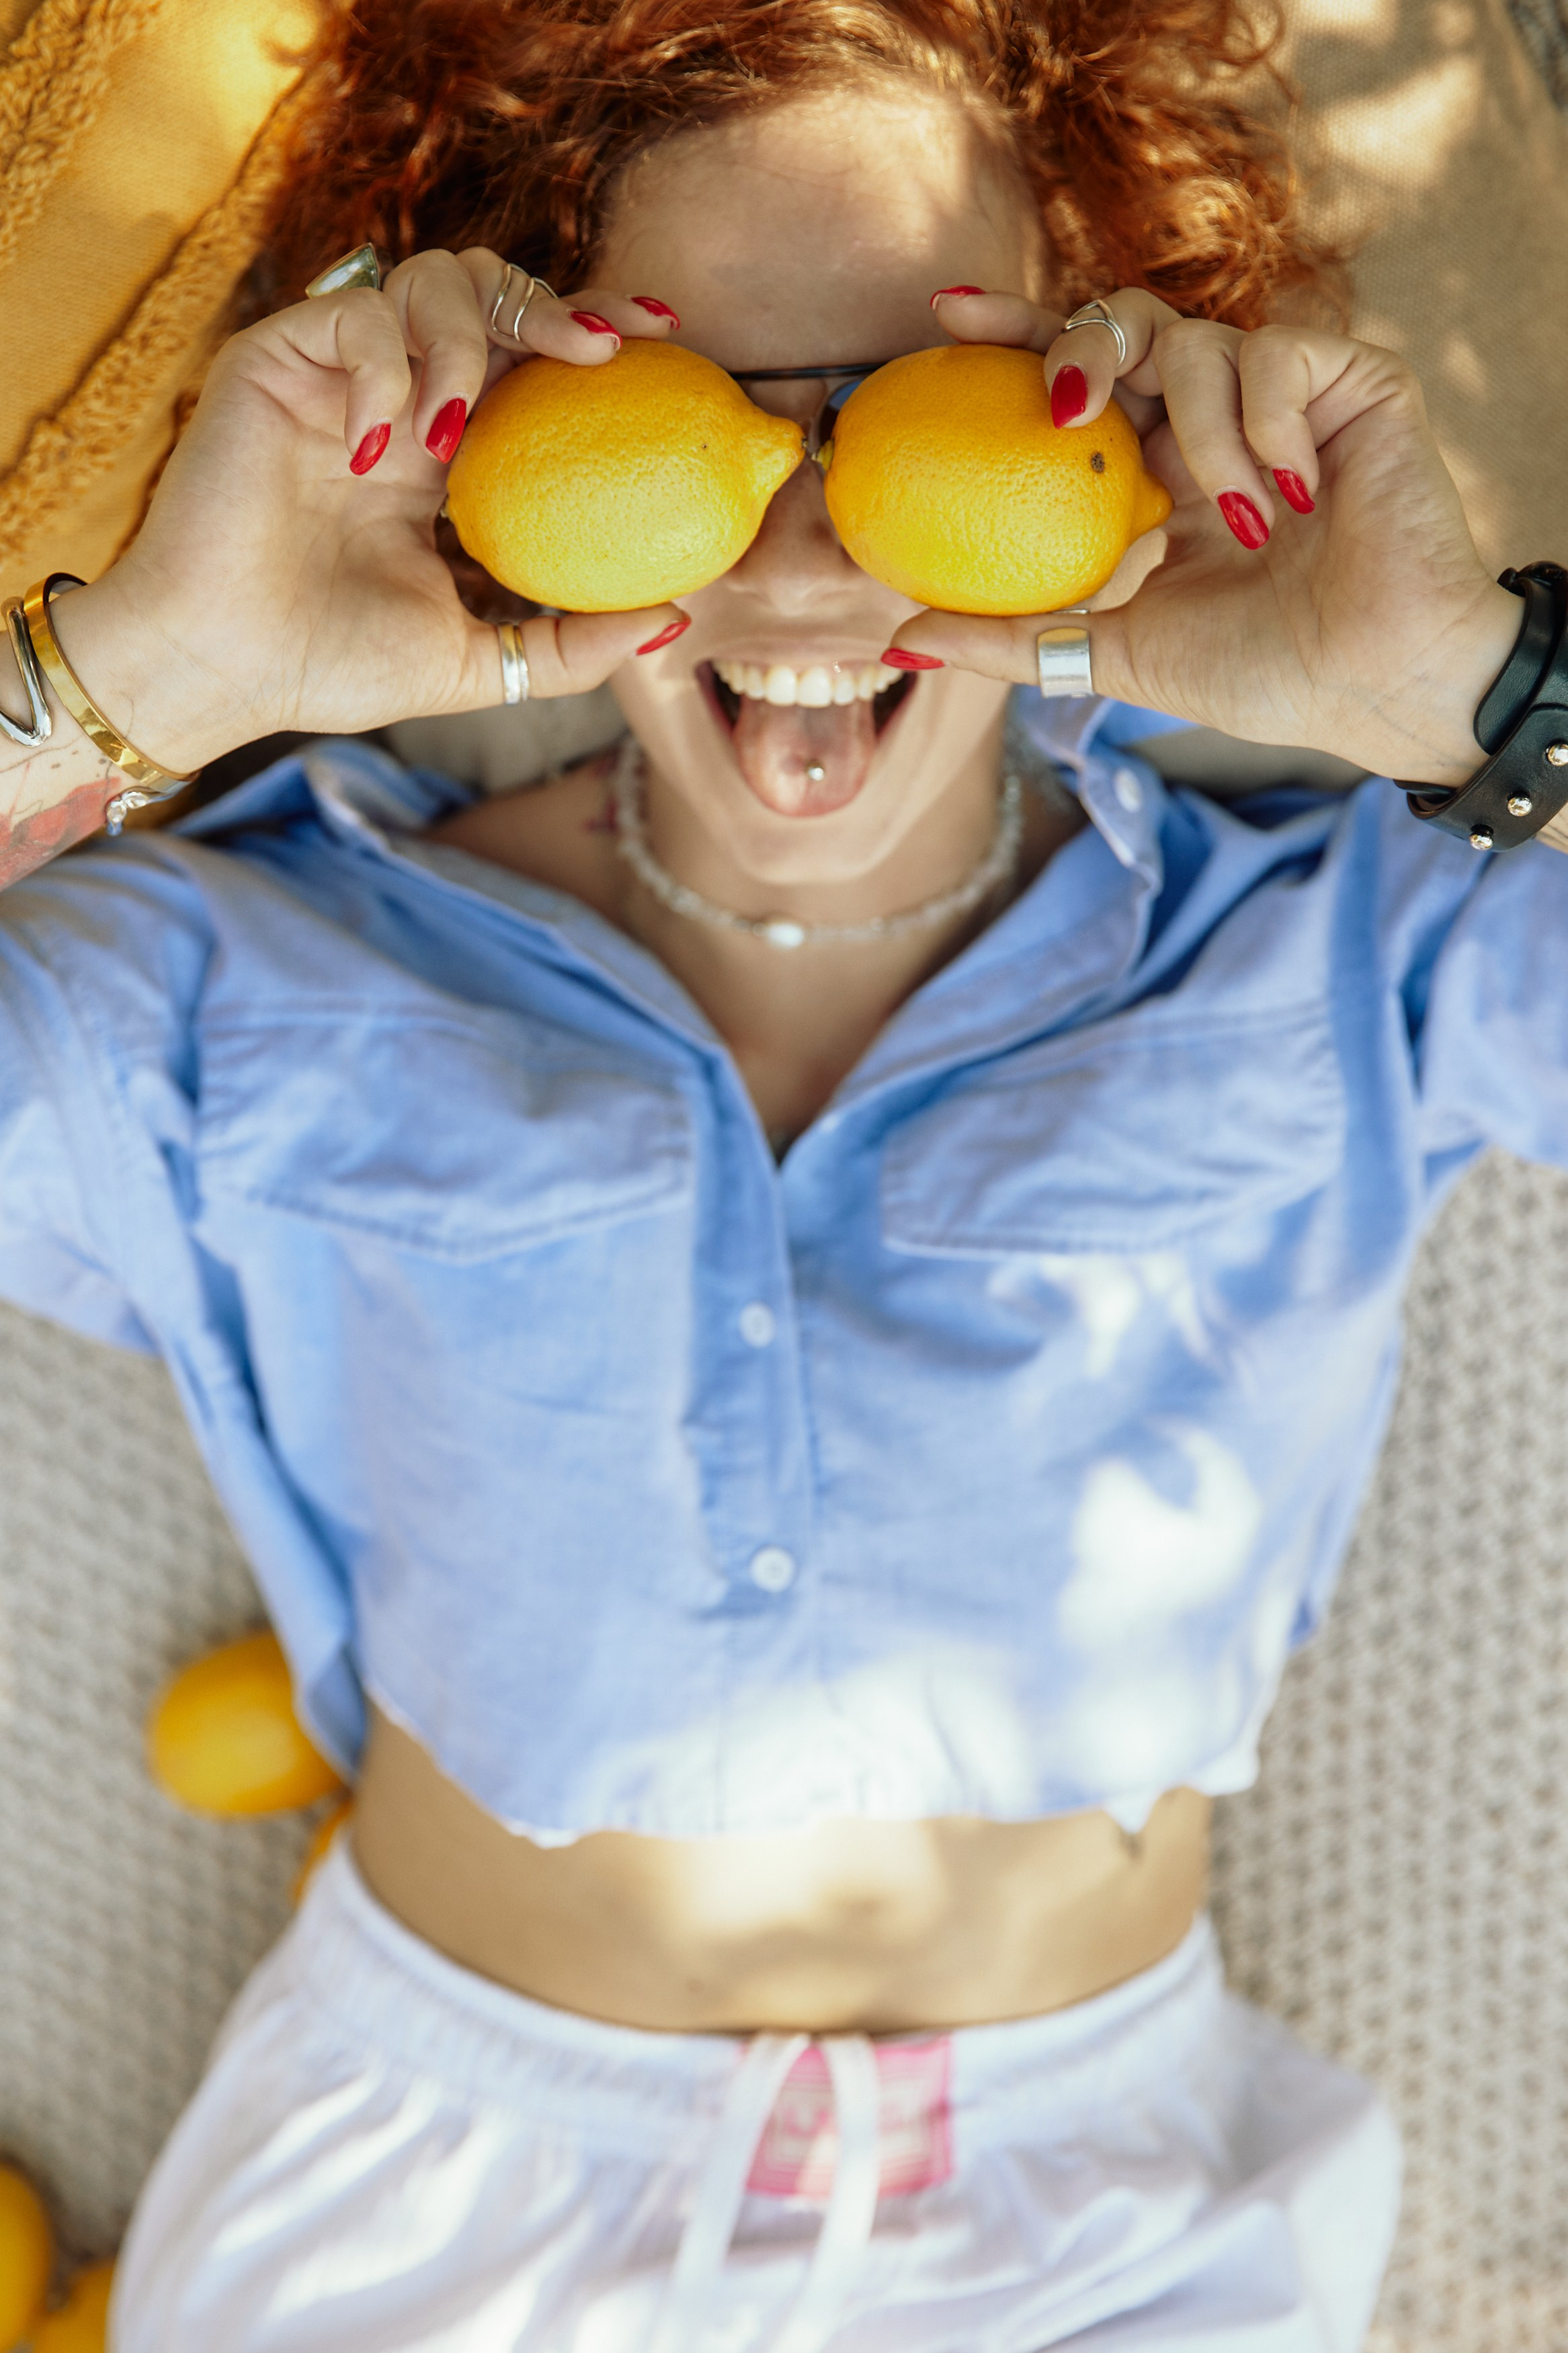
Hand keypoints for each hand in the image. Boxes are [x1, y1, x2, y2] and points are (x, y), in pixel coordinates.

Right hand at [51, 250, 692, 773]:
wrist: (223, 668)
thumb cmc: (333, 666)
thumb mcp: (478, 663)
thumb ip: (571, 645)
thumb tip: (675, 620)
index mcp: (448, 455)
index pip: (532, 361)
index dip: (595, 330)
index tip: (663, 339)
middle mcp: (400, 400)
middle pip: (491, 291)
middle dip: (553, 303)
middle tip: (598, 353)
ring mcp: (339, 375)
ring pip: (427, 279)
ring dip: (464, 345)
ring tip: (452, 435)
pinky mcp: (276, 359)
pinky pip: (352, 316)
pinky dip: (381, 372)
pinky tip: (377, 449)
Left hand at [889, 288, 1521, 786]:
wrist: (1373, 684)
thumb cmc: (1262, 675)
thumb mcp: (1114, 654)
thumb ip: (1014, 640)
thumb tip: (902, 641)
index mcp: (1163, 467)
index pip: (1080, 375)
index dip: (1015, 331)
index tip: (943, 315)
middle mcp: (1216, 416)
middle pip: (1128, 318)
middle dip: (1082, 338)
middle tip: (1063, 406)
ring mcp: (1286, 394)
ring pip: (1197, 343)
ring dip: (1200, 439)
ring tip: (1239, 525)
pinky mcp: (1354, 380)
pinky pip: (1278, 354)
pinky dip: (1264, 425)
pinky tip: (1287, 496)